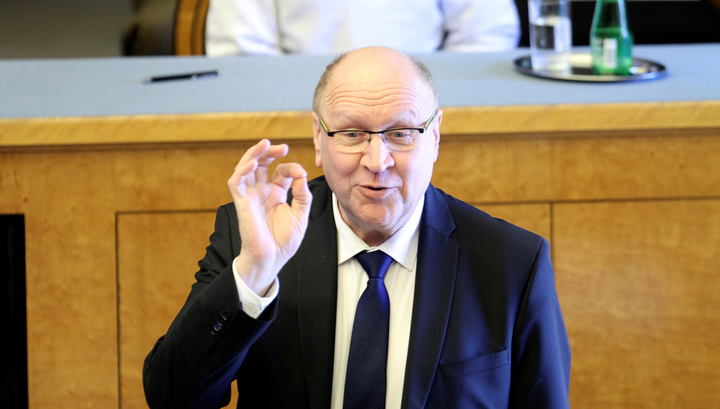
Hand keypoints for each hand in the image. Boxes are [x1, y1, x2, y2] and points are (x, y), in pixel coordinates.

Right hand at [227, 139, 311, 294]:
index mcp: (276, 194)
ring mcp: (250, 197)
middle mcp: (262, 192)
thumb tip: (301, 174)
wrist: (272, 260)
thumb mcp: (301, 215)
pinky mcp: (241, 204)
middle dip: (269, 152)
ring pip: (246, 168)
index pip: (280, 172)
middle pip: (261, 165)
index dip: (290, 167)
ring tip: (264, 145)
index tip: (300, 174)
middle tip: (281, 147)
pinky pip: (235, 183)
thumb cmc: (284, 242)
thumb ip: (302, 195)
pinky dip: (242, 170)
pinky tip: (253, 164)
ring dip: (253, 154)